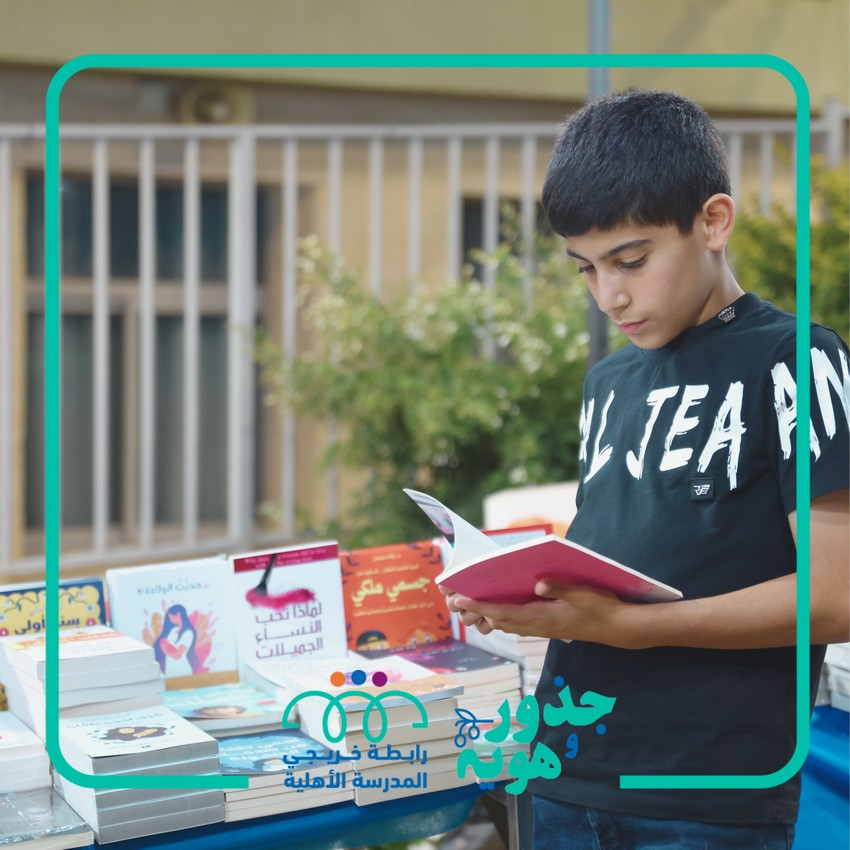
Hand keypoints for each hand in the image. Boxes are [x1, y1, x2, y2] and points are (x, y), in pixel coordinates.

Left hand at [446, 579, 645, 648]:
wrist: (619, 628)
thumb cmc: (602, 608)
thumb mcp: (583, 593)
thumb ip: (560, 588)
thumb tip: (539, 584)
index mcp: (543, 617)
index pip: (503, 613)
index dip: (481, 607)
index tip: (462, 600)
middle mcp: (540, 627)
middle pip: (501, 621)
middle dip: (479, 613)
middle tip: (458, 603)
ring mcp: (545, 630)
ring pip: (510, 626)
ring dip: (491, 617)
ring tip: (474, 607)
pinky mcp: (551, 629)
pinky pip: (521, 626)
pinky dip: (506, 619)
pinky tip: (503, 613)